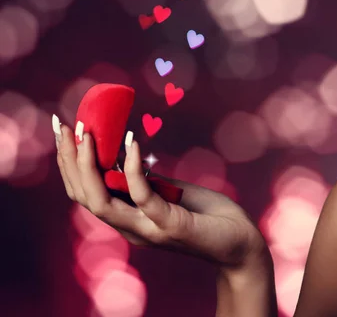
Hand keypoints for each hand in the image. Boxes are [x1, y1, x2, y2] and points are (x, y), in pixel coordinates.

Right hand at [54, 120, 267, 269]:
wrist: (243, 242)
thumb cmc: (209, 215)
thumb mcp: (170, 193)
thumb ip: (147, 181)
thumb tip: (126, 154)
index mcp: (128, 219)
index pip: (84, 194)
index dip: (69, 164)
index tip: (65, 131)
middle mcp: (131, 228)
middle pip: (83, 196)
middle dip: (68, 159)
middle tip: (64, 125)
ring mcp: (148, 229)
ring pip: (100, 201)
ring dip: (87, 165)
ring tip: (85, 133)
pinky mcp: (171, 225)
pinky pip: (142, 195)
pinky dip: (132, 167)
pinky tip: (132, 141)